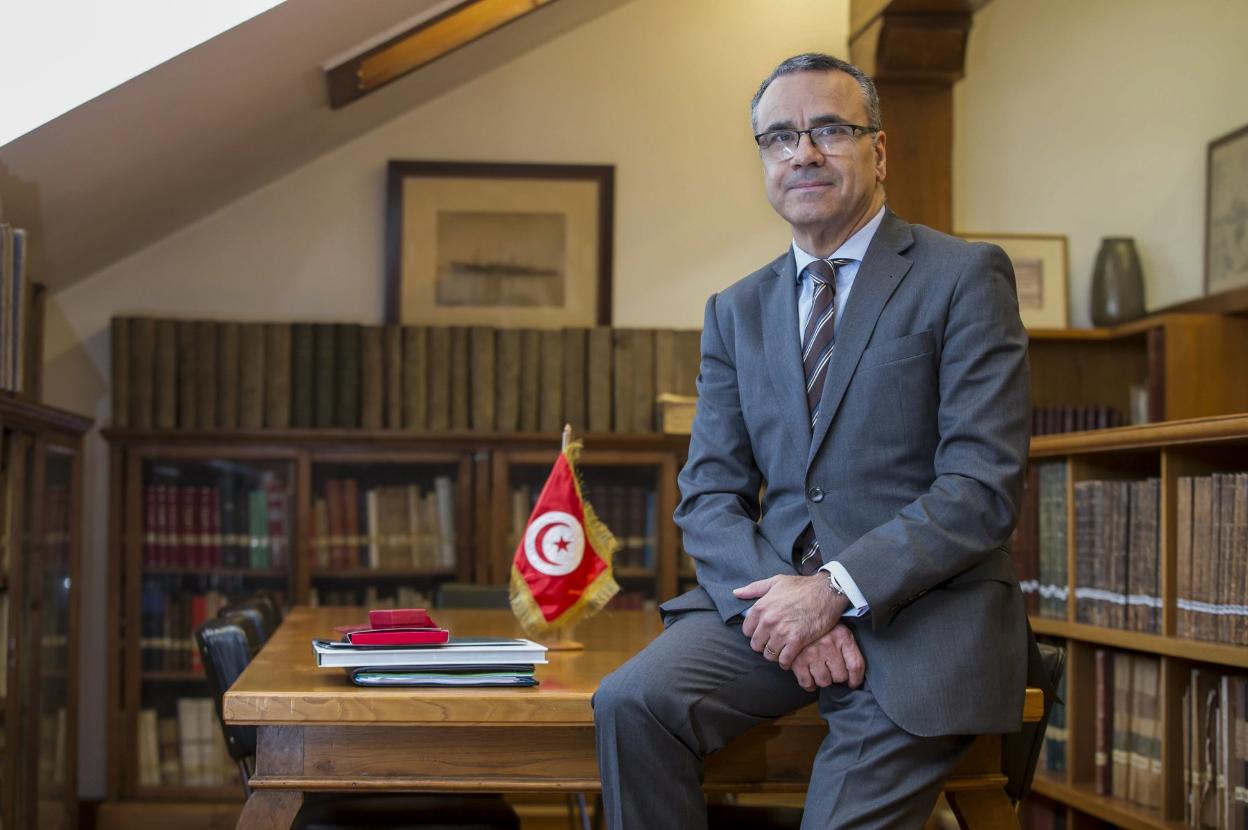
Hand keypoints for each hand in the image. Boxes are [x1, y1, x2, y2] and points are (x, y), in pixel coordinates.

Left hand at [734, 574, 849, 669]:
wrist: (827, 591)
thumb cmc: (802, 586)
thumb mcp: (776, 582)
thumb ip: (754, 588)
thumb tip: (736, 593)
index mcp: (761, 607)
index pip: (747, 631)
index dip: (755, 633)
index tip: (764, 633)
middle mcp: (769, 620)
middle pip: (756, 645)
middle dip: (764, 645)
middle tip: (773, 643)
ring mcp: (782, 632)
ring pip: (769, 655)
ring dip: (775, 654)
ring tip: (782, 650)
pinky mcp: (797, 641)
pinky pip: (784, 660)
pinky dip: (786, 662)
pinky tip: (790, 657)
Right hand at [790, 624, 865, 690]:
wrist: (797, 614)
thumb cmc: (819, 625)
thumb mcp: (838, 628)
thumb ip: (847, 646)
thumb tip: (853, 672)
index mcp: (842, 636)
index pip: (855, 665)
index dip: (856, 679)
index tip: (853, 683)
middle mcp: (829, 645)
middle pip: (840, 676)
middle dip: (837, 677)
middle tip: (832, 672)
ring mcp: (812, 654)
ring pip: (824, 681)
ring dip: (823, 680)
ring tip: (821, 672)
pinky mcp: (797, 661)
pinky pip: (806, 682)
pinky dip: (809, 685)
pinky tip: (810, 679)